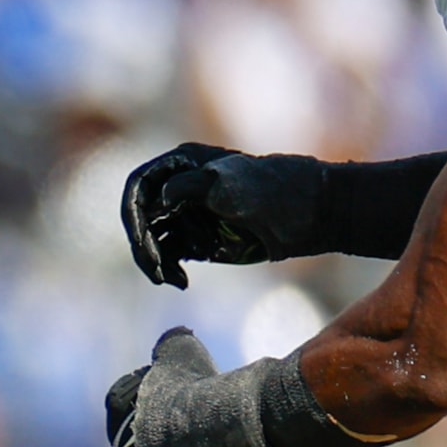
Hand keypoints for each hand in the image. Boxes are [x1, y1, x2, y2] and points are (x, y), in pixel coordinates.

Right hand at [121, 143, 327, 287]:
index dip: (133, 215)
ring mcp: (189, 214)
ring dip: (155, 260)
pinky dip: (169, 269)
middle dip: (145, 244)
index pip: (140, 186)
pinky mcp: (199, 239)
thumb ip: (188, 186)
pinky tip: (180, 281)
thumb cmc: (274, 192)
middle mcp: (180, 188)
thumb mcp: (229, 185)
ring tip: (172, 279)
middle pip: (142, 216)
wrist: (312, 215)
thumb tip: (156, 200)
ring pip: (152, 238)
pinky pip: (169, 254)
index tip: (144, 240)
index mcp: (183, 164)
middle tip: (157, 269)